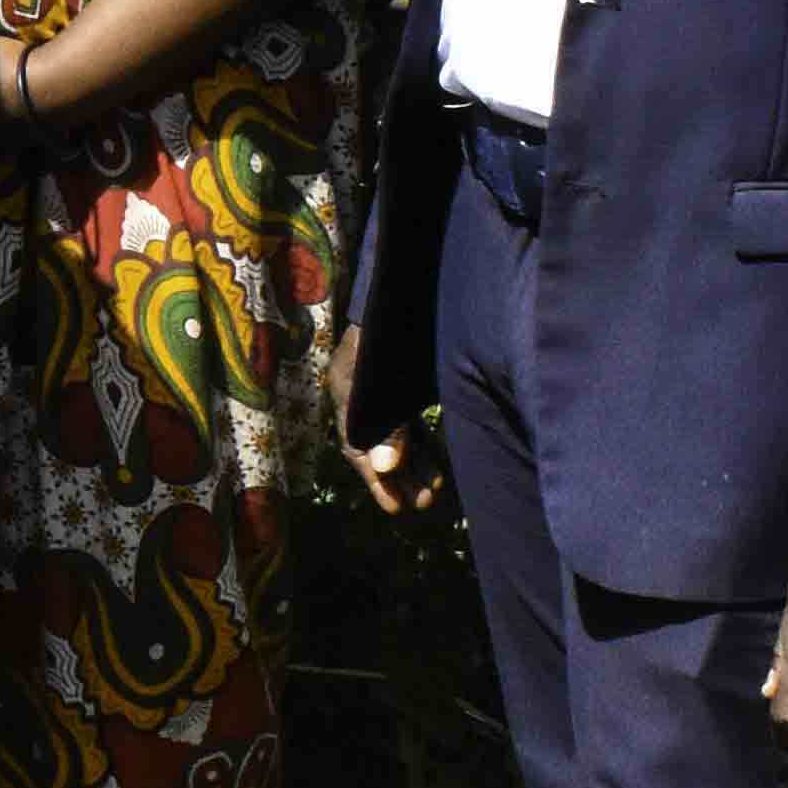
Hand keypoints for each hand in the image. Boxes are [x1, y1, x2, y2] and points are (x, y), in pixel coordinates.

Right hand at [334, 320, 443, 515]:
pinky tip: (440, 466)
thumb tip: (385, 467)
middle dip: (399, 477)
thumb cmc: (398, 322)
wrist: (414, 280)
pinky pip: (411, 423)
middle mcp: (361, 390)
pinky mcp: (406, 383)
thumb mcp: (388, 373)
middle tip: (423, 504)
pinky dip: (424, 446)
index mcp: (347, 383)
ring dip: (415, 466)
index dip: (375, 478)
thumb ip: (390, 421)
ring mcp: (384, 387)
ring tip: (435, 492)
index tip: (397, 507)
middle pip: (376, 444)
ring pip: (396, 437)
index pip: (356, 440)